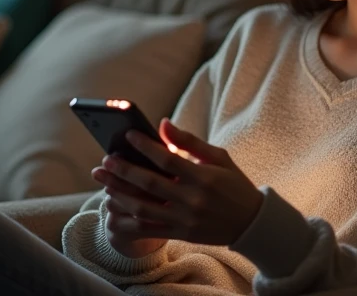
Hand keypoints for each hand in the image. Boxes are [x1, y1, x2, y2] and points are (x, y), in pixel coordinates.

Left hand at [91, 118, 263, 249]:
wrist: (251, 223)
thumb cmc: (235, 185)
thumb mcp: (219, 158)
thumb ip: (190, 141)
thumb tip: (163, 123)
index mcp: (204, 177)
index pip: (168, 159)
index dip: (146, 147)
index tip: (128, 136)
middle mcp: (193, 199)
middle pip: (150, 184)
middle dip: (124, 171)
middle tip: (105, 161)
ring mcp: (186, 219)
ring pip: (144, 208)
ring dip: (120, 195)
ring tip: (104, 183)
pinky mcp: (181, 234)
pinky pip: (148, 230)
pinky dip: (128, 221)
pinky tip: (113, 209)